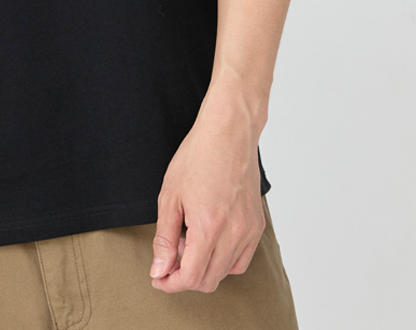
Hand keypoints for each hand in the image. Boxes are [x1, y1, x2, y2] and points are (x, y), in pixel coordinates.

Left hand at [149, 87, 265, 294]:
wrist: (228, 132)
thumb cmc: (196, 156)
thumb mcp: (170, 195)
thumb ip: (165, 237)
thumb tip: (159, 270)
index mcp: (208, 226)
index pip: (191, 277)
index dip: (171, 283)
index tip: (158, 278)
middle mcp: (233, 233)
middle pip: (209, 280)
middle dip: (184, 278)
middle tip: (169, 259)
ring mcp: (249, 230)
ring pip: (226, 272)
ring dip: (204, 268)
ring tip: (188, 241)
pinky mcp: (257, 225)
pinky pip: (242, 259)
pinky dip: (224, 261)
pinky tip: (209, 240)